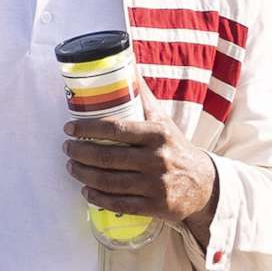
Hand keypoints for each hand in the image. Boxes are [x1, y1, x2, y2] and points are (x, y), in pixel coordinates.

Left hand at [62, 86, 218, 232]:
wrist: (204, 185)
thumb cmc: (176, 148)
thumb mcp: (164, 121)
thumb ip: (144, 98)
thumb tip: (126, 65)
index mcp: (158, 134)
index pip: (116, 129)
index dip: (88, 128)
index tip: (70, 128)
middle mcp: (157, 159)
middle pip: (107, 157)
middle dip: (79, 152)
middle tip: (67, 148)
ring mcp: (156, 185)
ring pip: (109, 181)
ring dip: (83, 174)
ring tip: (72, 167)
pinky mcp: (155, 206)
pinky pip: (119, 203)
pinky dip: (98, 198)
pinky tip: (86, 191)